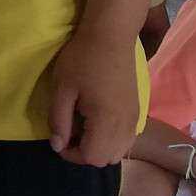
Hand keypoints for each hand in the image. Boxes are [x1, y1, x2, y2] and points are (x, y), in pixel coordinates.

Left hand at [44, 26, 141, 165]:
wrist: (111, 36)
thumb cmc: (82, 59)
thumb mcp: (62, 89)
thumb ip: (59, 120)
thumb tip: (57, 145)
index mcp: (107, 121)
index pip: (93, 157)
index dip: (71, 155)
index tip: (58, 139)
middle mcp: (127, 124)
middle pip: (107, 158)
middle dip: (85, 153)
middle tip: (69, 133)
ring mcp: (135, 118)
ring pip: (119, 150)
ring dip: (100, 146)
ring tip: (82, 127)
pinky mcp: (137, 110)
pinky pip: (127, 137)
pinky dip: (111, 138)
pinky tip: (97, 120)